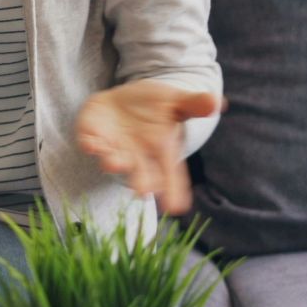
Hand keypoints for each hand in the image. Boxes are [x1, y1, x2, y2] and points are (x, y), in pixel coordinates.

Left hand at [73, 80, 223, 215]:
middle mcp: (137, 156)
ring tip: (112, 163)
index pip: (171, 174)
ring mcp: (113, 147)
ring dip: (113, 162)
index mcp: (161, 151)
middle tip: (142, 191)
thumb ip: (194, 104)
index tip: (176, 207)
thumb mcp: (176, 102)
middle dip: (140, 181)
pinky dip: (89, 143)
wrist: (124, 100)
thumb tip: (218, 102)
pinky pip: (89, 142)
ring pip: (113, 159)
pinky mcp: (92, 135)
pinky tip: (89, 144)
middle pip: (140, 173)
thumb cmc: (156, 107)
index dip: (173, 190)